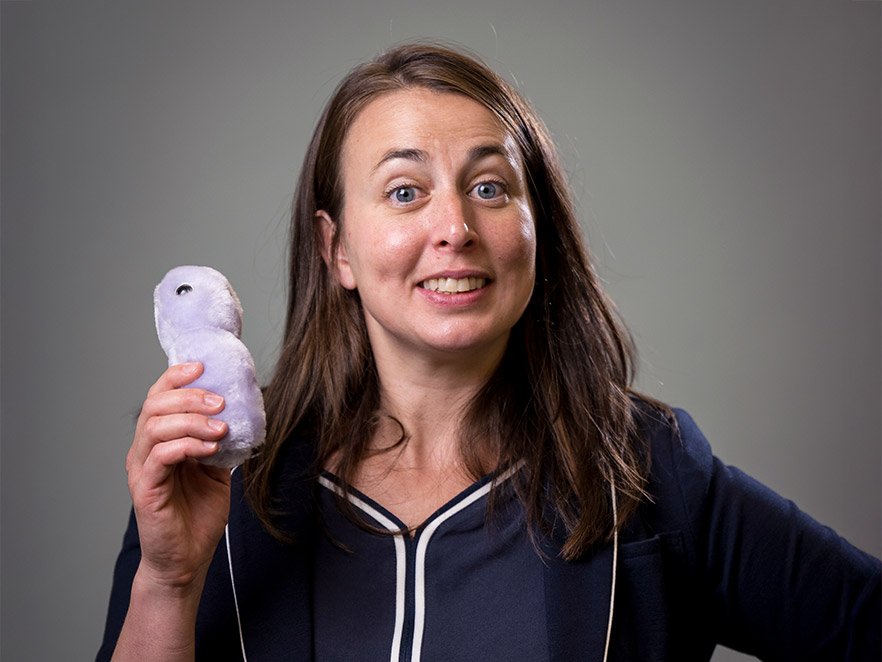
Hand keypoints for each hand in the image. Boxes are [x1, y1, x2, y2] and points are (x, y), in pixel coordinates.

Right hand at [126, 362, 231, 592]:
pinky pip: (159, 456)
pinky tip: (210, 448)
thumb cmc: (199, 514)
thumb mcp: (217, 468)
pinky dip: (186, 445)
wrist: (187, 559)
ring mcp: (142, 469)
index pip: (159, 397)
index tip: (203, 367)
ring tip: (220, 427)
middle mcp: (145, 450)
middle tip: (220, 401)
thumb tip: (242, 412)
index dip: (177, 377)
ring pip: (155, 427)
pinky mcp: (145, 489)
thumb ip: (221, 440)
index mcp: (160, 440)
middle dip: (189, 395)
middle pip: (154, 405)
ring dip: (191, 420)